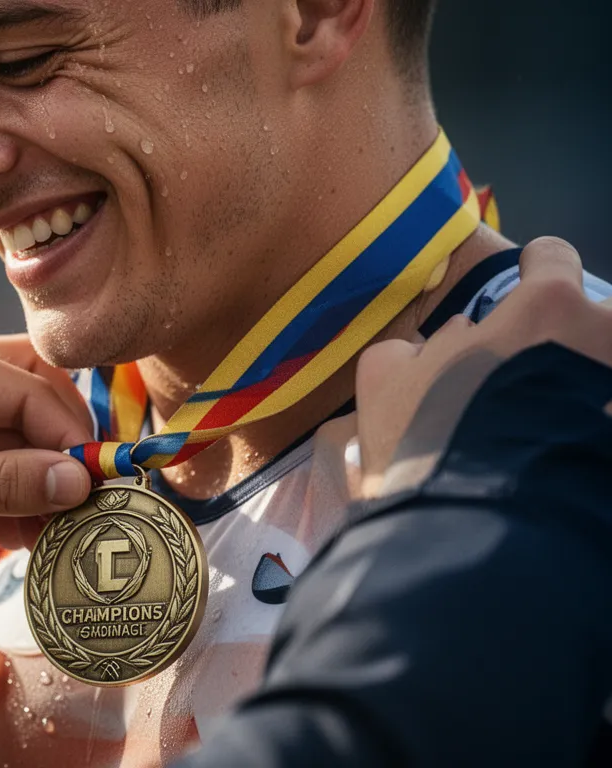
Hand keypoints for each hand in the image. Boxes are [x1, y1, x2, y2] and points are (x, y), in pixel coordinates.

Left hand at [0, 331, 92, 607]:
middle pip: (20, 403)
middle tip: (84, 497)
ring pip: (6, 442)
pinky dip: (4, 499)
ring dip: (32, 483)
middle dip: (53, 451)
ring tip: (50, 531)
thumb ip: (3, 482)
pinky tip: (19, 535)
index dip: (65, 430)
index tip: (97, 476)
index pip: (20, 384)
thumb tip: (79, 479)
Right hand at [356, 237, 611, 495]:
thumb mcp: (385, 384)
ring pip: (600, 371)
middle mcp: (607, 340)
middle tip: (529, 380)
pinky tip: (554, 462)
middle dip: (567, 341)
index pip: (554, 259)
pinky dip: (584, 430)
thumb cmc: (431, 442)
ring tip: (545, 425)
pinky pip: (599, 421)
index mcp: (548, 308)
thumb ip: (410, 350)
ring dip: (578, 386)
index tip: (524, 289)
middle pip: (597, 321)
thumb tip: (451, 343)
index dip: (535, 270)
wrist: (483, 536)